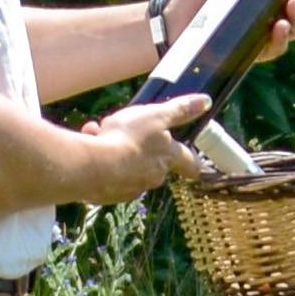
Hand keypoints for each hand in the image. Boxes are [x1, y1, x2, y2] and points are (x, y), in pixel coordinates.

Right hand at [75, 95, 209, 200]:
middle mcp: (153, 176)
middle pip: (153, 161)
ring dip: (116, 148)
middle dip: (140, 144)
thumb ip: (180, 109)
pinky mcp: (110, 194)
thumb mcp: (156, 115)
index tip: (196, 167)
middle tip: (124, 127)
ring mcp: (131, 187)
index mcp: (168, 157)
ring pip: (127, 163)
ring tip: (99, 131)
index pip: (188, 162)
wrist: (94, 166)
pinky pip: (108, 172)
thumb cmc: (129, 137)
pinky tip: (89, 143)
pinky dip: (101, 158)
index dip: (192, 162)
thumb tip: (205, 101)